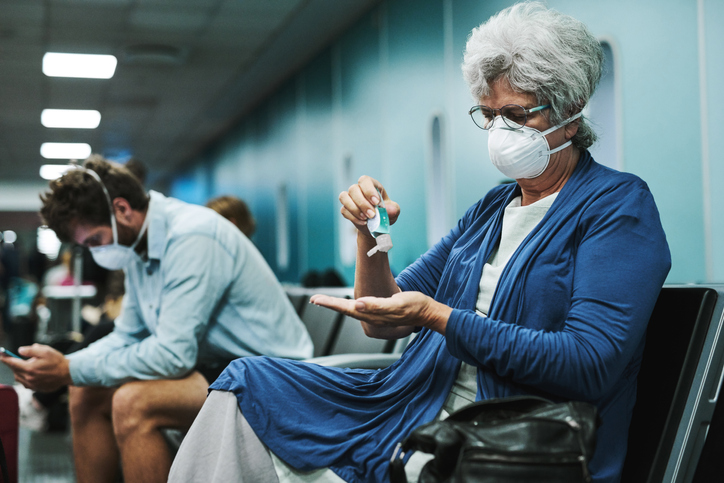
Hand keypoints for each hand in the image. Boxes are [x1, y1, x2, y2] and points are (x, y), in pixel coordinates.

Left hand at [0, 344, 71, 391]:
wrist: (68, 373)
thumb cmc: (57, 361)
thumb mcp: (45, 351)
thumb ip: (31, 350)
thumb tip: (20, 350)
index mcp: (30, 368)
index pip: (12, 363)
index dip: (5, 358)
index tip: (1, 355)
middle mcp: (29, 378)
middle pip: (15, 371)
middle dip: (14, 364)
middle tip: (19, 359)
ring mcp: (32, 385)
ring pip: (18, 378)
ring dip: (19, 372)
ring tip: (28, 366)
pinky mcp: (36, 388)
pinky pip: (25, 383)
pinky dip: (25, 378)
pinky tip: (32, 374)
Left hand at [310, 291, 451, 334]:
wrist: (427, 312)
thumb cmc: (413, 306)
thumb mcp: (396, 304)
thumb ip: (376, 306)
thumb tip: (357, 305)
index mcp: (372, 314)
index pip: (347, 308)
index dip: (331, 304)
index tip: (316, 300)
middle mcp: (371, 316)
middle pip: (345, 310)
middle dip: (329, 304)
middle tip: (314, 299)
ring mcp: (375, 315)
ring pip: (351, 310)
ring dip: (337, 305)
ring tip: (324, 301)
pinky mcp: (380, 311)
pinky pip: (360, 308)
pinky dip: (349, 305)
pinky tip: (349, 303)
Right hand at [339, 175, 399, 233]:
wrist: (376, 227)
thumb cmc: (385, 214)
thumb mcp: (393, 212)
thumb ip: (393, 209)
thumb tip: (390, 209)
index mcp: (372, 185)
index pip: (365, 180)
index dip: (368, 190)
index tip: (376, 202)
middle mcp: (359, 189)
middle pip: (353, 189)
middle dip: (362, 203)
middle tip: (372, 215)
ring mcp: (350, 198)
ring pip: (344, 197)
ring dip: (355, 209)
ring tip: (366, 219)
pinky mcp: (345, 208)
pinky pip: (344, 210)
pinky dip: (353, 217)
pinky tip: (363, 222)